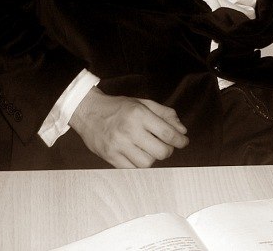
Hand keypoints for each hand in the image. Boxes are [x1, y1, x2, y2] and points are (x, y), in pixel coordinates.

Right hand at [68, 87, 188, 167]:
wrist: (88, 112)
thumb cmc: (118, 107)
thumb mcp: (142, 103)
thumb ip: (164, 114)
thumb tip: (182, 130)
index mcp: (139, 114)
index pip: (167, 133)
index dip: (180, 140)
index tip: (184, 141)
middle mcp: (129, 130)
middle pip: (160, 152)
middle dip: (168, 150)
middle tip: (166, 146)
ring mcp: (119, 145)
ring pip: (147, 163)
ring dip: (153, 158)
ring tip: (150, 149)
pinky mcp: (110, 157)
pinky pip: (132, 169)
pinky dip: (139, 164)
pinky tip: (139, 155)